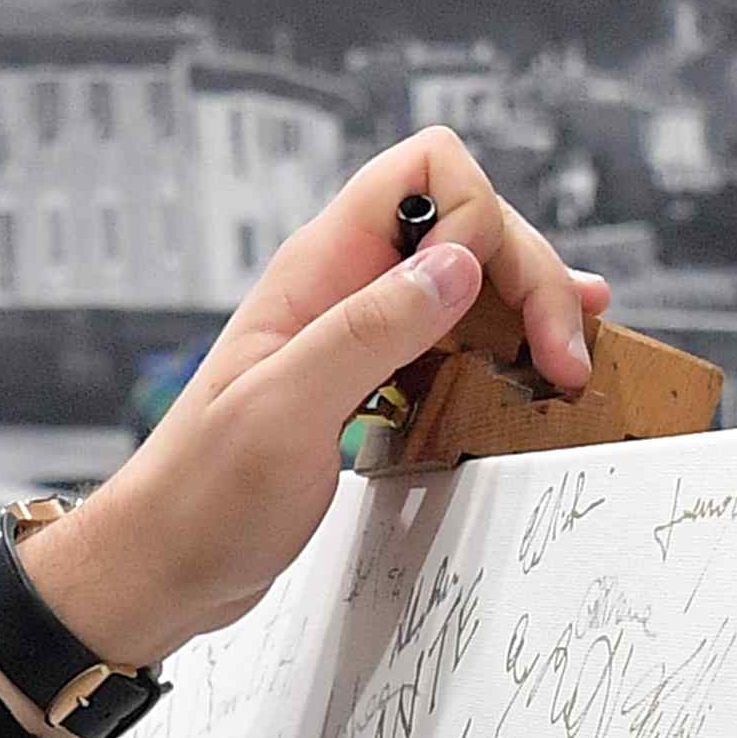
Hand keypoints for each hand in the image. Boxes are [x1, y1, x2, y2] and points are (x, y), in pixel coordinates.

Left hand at [17, 133, 608, 669]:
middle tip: (565, 357)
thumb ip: (368, 332)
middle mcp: (345, 287)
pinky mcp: (373, 384)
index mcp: (318, 269)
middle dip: (529, 275)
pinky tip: (541, 364)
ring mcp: (362, 334)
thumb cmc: (203, 498)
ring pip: (471, 282)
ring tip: (570, 364)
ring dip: (528, 311)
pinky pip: (454, 340)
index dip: (476, 219)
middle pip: (468, 224)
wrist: (165, 567)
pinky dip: (504, 349)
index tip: (483, 304)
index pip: (424, 170)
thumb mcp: (285, 413)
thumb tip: (458, 264)